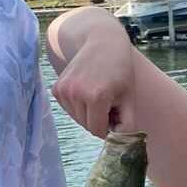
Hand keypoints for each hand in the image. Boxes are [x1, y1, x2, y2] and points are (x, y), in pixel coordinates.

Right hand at [50, 17, 136, 137]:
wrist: (101, 41)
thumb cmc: (120, 69)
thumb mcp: (129, 97)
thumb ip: (127, 125)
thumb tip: (121, 146)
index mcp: (96, 97)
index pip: (98, 131)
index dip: (109, 128)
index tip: (116, 115)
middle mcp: (76, 93)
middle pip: (87, 126)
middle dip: (99, 121)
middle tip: (110, 103)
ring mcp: (64, 90)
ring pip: (77, 119)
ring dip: (89, 114)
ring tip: (99, 95)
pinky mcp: (57, 89)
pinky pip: (69, 109)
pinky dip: (78, 106)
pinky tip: (86, 90)